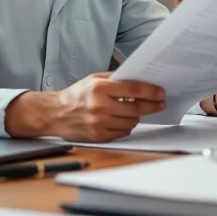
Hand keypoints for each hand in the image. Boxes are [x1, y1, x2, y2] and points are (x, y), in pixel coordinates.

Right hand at [5, 72, 164, 141]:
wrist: (55, 113)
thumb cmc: (76, 95)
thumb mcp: (94, 79)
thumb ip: (115, 79)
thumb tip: (139, 80)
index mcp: (99, 88)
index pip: (133, 90)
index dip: (150, 92)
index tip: (161, 93)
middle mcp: (99, 106)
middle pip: (136, 109)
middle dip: (151, 106)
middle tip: (160, 104)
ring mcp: (99, 123)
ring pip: (131, 122)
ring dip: (137, 117)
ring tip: (135, 110)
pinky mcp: (98, 136)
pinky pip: (122, 132)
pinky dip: (126, 126)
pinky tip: (121, 119)